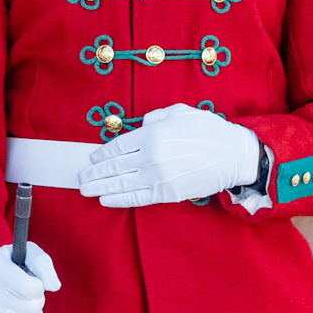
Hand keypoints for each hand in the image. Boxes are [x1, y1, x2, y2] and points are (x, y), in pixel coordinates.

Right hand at [0, 241, 60, 312]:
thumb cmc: (10, 267)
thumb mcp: (28, 254)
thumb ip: (43, 264)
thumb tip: (54, 286)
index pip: (29, 289)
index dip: (38, 288)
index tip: (33, 284)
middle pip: (30, 310)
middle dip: (38, 303)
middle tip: (30, 298)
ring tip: (30, 312)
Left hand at [79, 104, 259, 208]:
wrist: (233, 155)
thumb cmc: (208, 130)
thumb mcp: (180, 112)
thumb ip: (155, 118)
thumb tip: (140, 126)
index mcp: (152, 134)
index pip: (118, 146)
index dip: (102, 154)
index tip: (91, 159)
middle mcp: (150, 156)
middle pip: (114, 167)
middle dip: (94, 173)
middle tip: (80, 178)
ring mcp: (157, 176)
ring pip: (121, 183)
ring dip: (100, 187)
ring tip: (85, 190)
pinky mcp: (167, 192)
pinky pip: (137, 197)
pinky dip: (119, 199)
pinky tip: (106, 199)